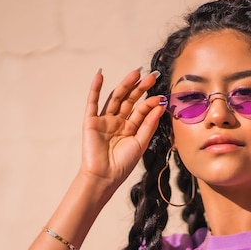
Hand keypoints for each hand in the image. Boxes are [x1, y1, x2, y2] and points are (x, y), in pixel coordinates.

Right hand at [80, 68, 165, 189]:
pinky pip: (93, 102)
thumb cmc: (123, 164)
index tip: (160, 96)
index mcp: (130, 128)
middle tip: (152, 76)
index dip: (150, 102)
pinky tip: (100, 75)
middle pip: (130, 100)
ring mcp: (104, 120)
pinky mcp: (91, 122)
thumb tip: (160, 106)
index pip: (141, 110)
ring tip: (135, 73)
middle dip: (140, 88)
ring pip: (115, 98)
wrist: (105, 176)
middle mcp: (117, 122)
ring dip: (124, 85)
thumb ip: (149, 124)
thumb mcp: (141, 142)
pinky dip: (95, 89)